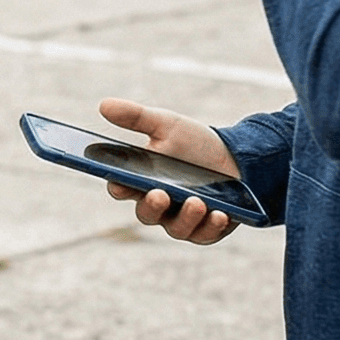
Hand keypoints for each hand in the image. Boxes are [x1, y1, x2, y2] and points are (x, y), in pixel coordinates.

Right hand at [95, 98, 240, 244]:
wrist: (236, 157)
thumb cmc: (194, 143)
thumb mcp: (167, 125)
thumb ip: (136, 117)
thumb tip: (103, 104)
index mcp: (141, 181)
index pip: (122, 188)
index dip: (119, 187)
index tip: (120, 183)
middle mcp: (158, 205)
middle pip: (147, 213)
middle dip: (152, 206)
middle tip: (159, 193)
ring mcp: (182, 220)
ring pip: (176, 228)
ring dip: (185, 217)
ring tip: (197, 202)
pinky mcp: (207, 230)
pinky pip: (205, 235)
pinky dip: (211, 226)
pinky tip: (219, 214)